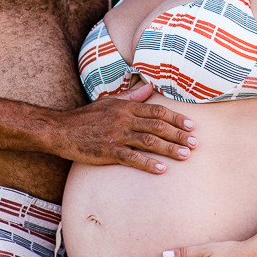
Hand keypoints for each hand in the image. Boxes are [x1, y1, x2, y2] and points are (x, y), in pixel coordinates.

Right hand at [50, 82, 196, 173]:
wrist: (61, 130)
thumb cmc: (86, 117)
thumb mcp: (109, 102)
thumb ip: (131, 97)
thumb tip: (149, 88)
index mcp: (125, 106)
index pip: (157, 111)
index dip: (176, 118)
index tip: (191, 125)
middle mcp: (124, 119)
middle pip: (157, 125)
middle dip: (178, 135)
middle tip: (195, 142)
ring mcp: (116, 135)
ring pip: (149, 141)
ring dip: (169, 148)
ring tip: (186, 155)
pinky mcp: (109, 151)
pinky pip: (133, 158)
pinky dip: (149, 163)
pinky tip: (162, 169)